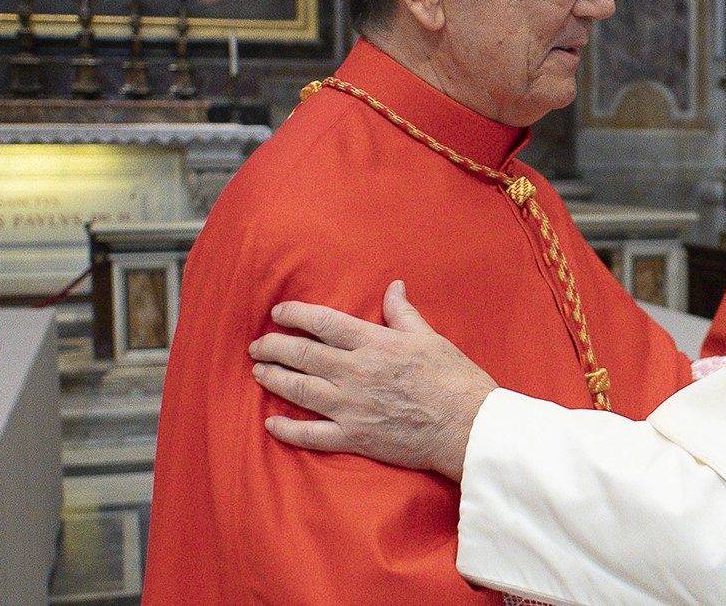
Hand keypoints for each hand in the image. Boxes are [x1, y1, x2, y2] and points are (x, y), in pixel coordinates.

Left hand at [249, 280, 496, 480]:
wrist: (467, 426)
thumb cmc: (454, 379)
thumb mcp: (429, 337)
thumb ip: (403, 313)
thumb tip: (393, 287)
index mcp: (373, 343)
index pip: (322, 322)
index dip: (295, 315)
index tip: (278, 313)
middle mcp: (355, 372)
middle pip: (302, 355)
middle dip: (274, 347)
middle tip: (258, 345)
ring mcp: (351, 407)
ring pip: (300, 390)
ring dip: (275, 379)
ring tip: (259, 372)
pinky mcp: (355, 437)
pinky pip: (311, 435)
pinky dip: (288, 430)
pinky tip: (271, 423)